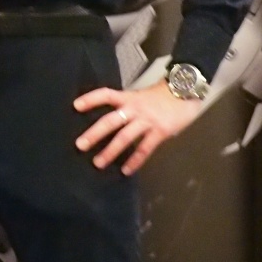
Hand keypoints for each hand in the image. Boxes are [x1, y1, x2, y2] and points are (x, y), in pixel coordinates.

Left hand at [73, 80, 203, 175]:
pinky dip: (135, 160)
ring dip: (110, 151)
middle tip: (80, 145)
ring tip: (98, 163)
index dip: (91, 99)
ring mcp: (147, 120)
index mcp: (128, 97)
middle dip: (94, 134)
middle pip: (111, 120)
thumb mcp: (140, 96)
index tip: (75, 106)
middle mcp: (135, 108)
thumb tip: (112, 119)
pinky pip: (144, 148)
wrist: (186, 91)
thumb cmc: (162, 95)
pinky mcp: (160, 131)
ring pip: (125, 137)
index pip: (106, 94)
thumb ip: (127, 106)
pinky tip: (126, 170)